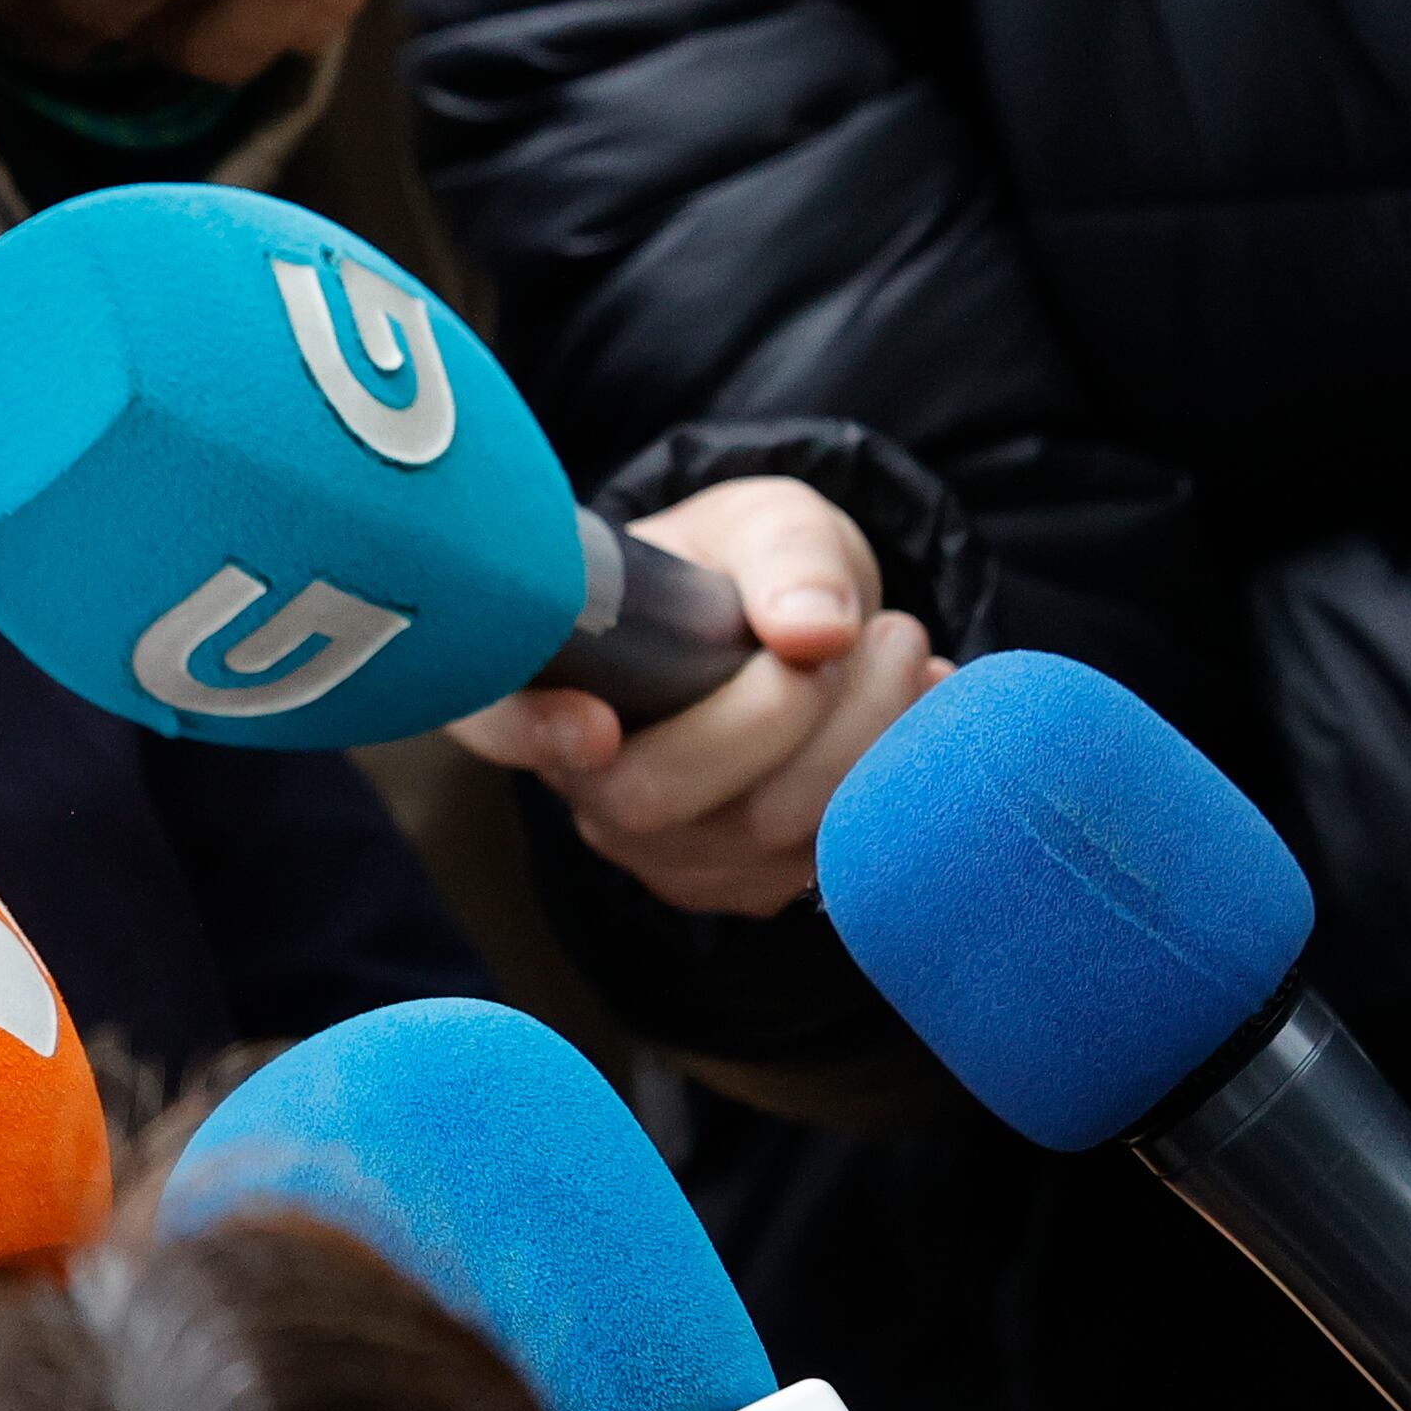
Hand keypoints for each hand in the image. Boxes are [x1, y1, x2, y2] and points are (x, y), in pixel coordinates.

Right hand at [447, 480, 948, 920]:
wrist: (792, 635)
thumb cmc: (744, 570)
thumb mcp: (766, 523)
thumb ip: (787, 557)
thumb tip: (815, 630)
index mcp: (548, 676)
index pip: (493, 721)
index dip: (528, 732)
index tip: (597, 725)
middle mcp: (584, 779)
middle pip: (651, 797)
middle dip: (783, 717)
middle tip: (872, 628)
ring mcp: (656, 848)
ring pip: (751, 838)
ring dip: (863, 742)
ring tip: (906, 647)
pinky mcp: (737, 887)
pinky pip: (817, 866)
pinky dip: (891, 786)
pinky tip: (917, 710)